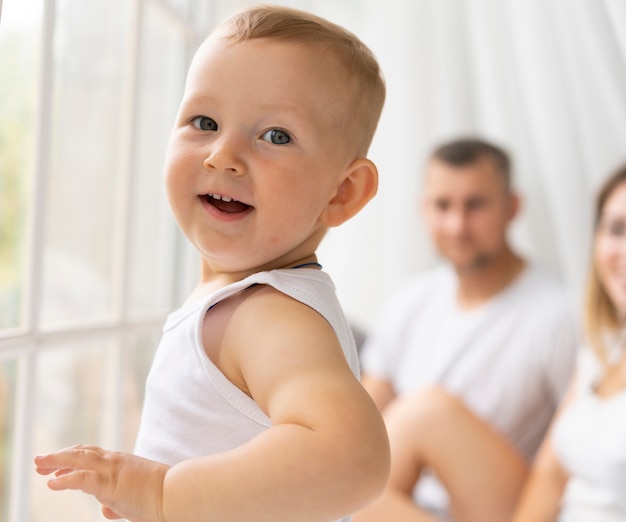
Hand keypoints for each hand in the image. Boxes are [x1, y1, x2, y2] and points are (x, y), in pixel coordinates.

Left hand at [34, 445, 168, 521]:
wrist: (177, 492)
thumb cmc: (162, 496)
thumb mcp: (136, 500)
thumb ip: (119, 503)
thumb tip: (106, 510)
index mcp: (122, 463)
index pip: (93, 455)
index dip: (73, 458)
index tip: (57, 466)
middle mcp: (115, 461)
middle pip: (81, 453)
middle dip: (59, 456)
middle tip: (41, 461)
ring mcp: (112, 470)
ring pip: (78, 459)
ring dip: (56, 461)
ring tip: (39, 465)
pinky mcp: (110, 483)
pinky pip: (81, 478)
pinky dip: (64, 479)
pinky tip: (51, 484)